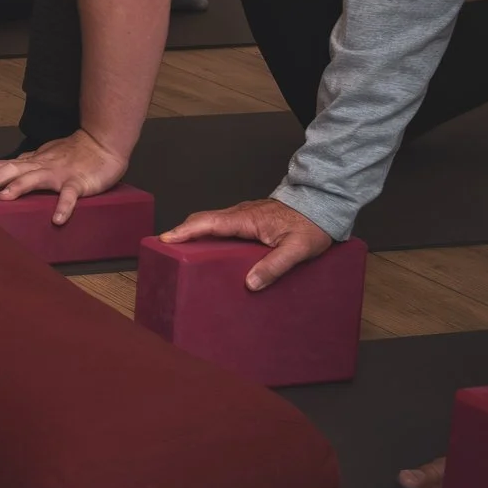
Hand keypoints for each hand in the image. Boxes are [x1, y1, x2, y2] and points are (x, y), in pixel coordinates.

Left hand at [0, 128, 127, 224]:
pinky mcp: (79, 183)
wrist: (103, 143)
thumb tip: (7, 169)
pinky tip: (57, 219)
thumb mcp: (45, 156)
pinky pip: (70, 195)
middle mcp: (41, 166)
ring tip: (2, 197)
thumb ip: (27, 164)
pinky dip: (64, 206)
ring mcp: (60, 174)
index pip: (2, 164)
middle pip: (12, 170)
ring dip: (18, 187)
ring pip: (35, 179)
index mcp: (32, 162)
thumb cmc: (73, 152)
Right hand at [161, 198, 333, 290]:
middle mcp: (241, 213)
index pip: (209, 223)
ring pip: (212, 220)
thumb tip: (250, 283)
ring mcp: (244, 214)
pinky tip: (209, 244)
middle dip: (182, 231)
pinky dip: (207, 231)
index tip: (166, 239)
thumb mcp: (297, 249)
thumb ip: (274, 266)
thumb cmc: (312, 225)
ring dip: (194, 230)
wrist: (323, 204)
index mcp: (247, 219)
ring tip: (181, 248)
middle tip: (164, 247)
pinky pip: (222, 223)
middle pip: (204, 220)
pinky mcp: (249, 218)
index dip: (185, 231)